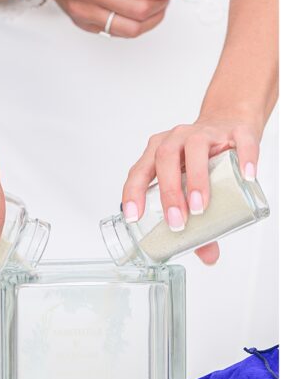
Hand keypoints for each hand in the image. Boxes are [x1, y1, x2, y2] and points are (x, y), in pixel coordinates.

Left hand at [122, 116, 262, 264]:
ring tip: (200, 205)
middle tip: (177, 221)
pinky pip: (239, 141)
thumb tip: (207, 256)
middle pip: (164, 160)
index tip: (133, 217)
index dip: (133, 193)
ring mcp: (206, 131)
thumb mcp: (194, 185)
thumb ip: (197, 219)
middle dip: (168, 192)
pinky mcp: (235, 130)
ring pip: (195, 149)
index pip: (139, 172)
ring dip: (195, 179)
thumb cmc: (204, 158)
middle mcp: (177, 138)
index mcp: (159, 152)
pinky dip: (244, 158)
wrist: (230, 123)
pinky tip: (246, 177)